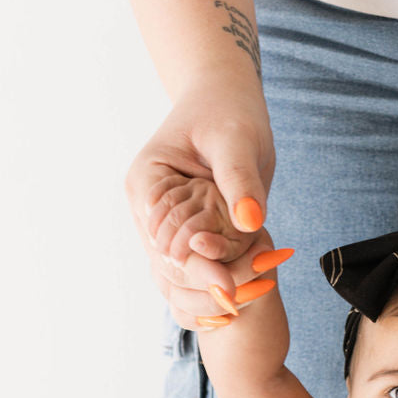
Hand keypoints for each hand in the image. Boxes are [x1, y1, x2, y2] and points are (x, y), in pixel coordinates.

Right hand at [124, 77, 277, 330]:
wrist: (225, 98)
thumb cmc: (228, 110)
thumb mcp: (237, 140)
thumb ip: (241, 181)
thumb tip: (251, 223)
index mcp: (147, 185)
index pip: (166, 244)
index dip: (198, 269)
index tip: (233, 291)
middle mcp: (147, 212)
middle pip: (169, 270)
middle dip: (208, 287)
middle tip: (249, 299)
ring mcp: (163, 226)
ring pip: (179, 280)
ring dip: (212, 292)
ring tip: (251, 298)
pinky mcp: (184, 233)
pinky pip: (193, 271)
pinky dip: (216, 284)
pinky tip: (244, 294)